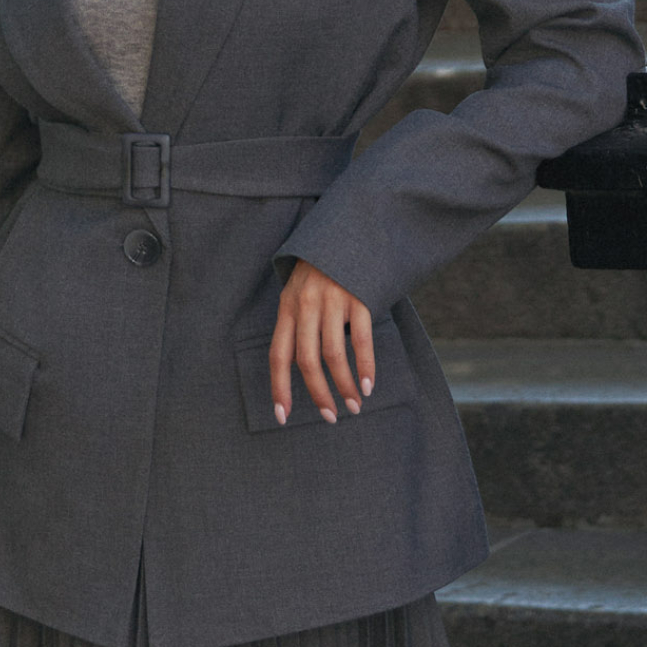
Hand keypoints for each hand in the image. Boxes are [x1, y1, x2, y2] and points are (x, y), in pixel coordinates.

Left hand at [269, 260, 375, 425]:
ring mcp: (332, 301)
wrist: (347, 230)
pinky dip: (365, 366)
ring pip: (333, 355)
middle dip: (318, 394)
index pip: (278, 355)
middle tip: (330, 416)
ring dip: (344, 386)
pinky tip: (368, 385)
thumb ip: (299, 324)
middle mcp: (306, 306)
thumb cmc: (323, 271)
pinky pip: (361, 339)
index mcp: (287, 308)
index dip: (279, 388)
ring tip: (354, 406)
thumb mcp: (300, 293)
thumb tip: (306, 368)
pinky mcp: (358, 297)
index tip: (283, 416)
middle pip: (307, 361)